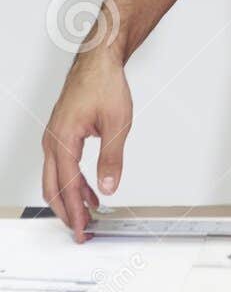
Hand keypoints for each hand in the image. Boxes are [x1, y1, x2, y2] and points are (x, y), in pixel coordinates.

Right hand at [42, 52, 132, 242]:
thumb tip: (109, 187)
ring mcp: (54, 137)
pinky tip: (90, 192)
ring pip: (55, 178)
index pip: (66, 186)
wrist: (98, 60)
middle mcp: (52, 140)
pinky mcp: (60, 134)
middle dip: (66, 212)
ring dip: (70, 198)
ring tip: (88, 215)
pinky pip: (61, 166)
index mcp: (63, 139)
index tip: (81, 230)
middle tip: (82, 231)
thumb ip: (112, 159)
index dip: (74, 212)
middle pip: (52, 187)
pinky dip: (72, 183)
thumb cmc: (104, 83)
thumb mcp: (117, 123)